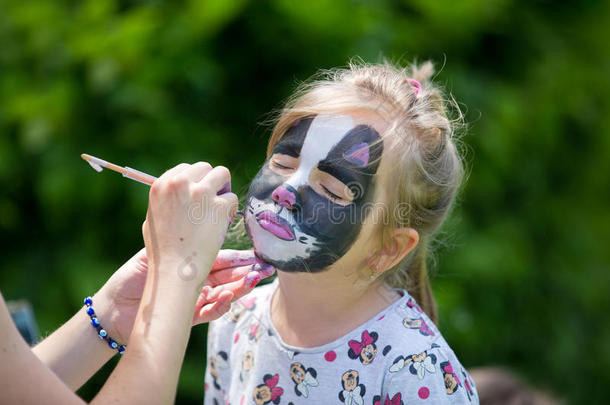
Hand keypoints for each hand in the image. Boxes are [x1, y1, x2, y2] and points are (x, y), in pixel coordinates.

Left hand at [94, 249, 274, 341]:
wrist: (114, 306)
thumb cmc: (133, 276)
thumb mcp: (157, 251)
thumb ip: (180, 240)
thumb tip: (201, 220)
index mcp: (191, 264)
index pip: (222, 258)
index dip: (239, 257)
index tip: (254, 254)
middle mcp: (196, 282)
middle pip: (229, 277)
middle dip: (248, 273)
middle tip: (264, 268)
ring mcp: (195, 300)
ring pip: (225, 294)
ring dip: (240, 288)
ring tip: (253, 281)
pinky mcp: (189, 317)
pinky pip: (211, 313)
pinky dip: (221, 306)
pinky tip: (226, 297)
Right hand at [142, 162, 237, 287]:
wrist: (176, 269)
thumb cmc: (164, 250)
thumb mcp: (154, 217)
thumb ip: (167, 199)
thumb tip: (179, 185)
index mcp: (161, 185)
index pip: (186, 168)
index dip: (195, 181)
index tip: (198, 196)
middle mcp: (180, 183)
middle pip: (206, 168)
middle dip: (212, 182)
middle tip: (212, 202)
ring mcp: (201, 193)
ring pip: (223, 174)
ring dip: (224, 190)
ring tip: (219, 210)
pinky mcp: (219, 205)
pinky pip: (232, 198)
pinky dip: (231, 211)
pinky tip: (222, 224)